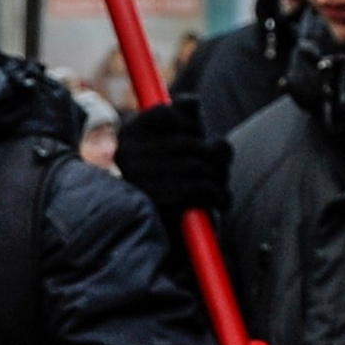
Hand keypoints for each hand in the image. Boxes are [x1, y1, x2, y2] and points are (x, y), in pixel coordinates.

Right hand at [114, 102, 232, 233]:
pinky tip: (219, 200)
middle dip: (215, 155)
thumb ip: (183, 122)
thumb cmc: (165, 191)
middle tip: (221, 170)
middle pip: (189, 141)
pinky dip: (216, 194)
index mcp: (125, 137)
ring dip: (218, 178)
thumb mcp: (173, 150)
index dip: (192, 125)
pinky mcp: (154, 205)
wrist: (148, 243)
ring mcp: (136, 180)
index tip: (199, 141)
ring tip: (220, 190)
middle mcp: (124, 155)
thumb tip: (191, 102)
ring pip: (197, 164)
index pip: (165, 112)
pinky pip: (197, 188)